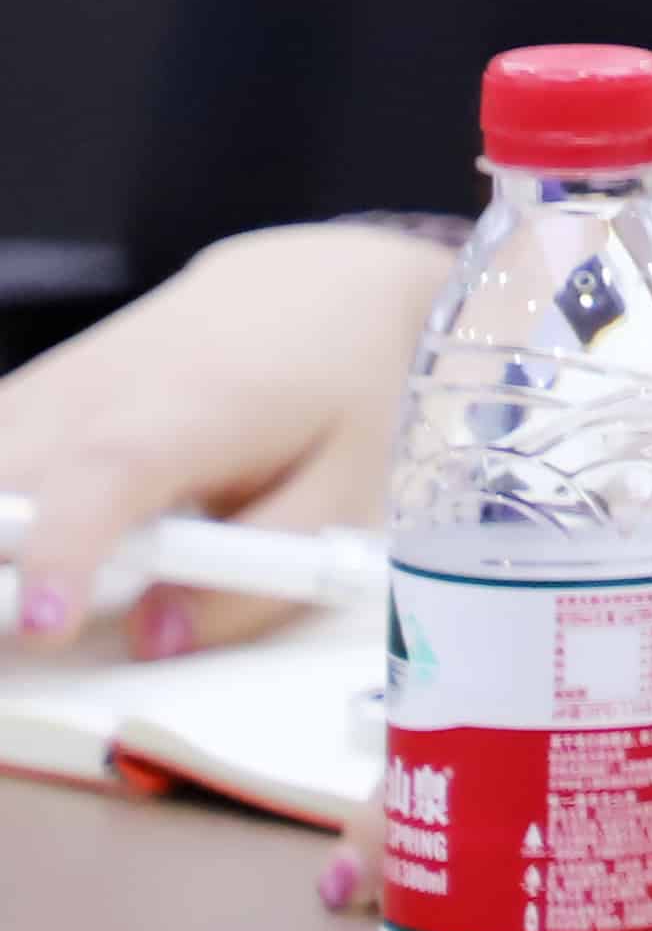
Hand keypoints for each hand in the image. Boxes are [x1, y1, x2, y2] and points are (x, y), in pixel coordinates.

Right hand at [0, 224, 448, 653]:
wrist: (303, 289)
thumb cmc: (327, 394)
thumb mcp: (339, 495)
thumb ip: (255, 582)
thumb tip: (156, 641)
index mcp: (185, 415)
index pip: (103, 476)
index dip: (62, 552)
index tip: (46, 625)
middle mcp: (94, 396)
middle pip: (4, 485)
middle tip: (25, 631)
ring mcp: (43, 392)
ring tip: (18, 593)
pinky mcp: (18, 400)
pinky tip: (21, 539)